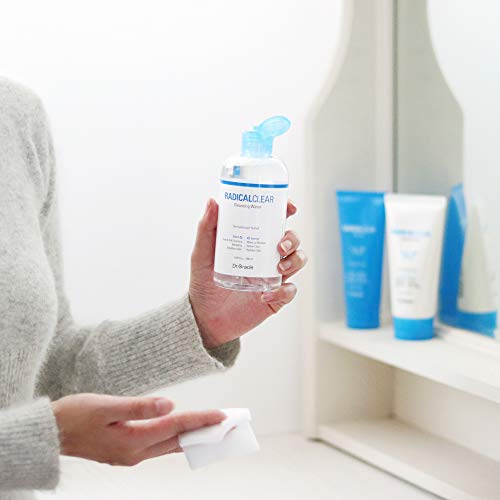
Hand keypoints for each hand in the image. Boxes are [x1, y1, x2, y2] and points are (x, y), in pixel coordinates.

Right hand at [52, 393, 224, 465]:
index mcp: (132, 440)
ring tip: (212, 428)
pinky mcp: (125, 452)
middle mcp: (135, 452)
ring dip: (191, 436)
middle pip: (178, 441)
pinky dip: (175, 438)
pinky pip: (158, 447)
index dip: (201, 420)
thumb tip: (169, 405)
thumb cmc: (73, 416)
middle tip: (227, 426)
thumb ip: (138, 407)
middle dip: (204, 432)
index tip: (223, 416)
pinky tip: (182, 432)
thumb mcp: (104, 406)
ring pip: (169, 446)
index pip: (176, 426)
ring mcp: (130, 455)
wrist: (49, 433)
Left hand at [189, 198, 306, 348]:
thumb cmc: (203, 282)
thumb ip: (206, 228)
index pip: (274, 220)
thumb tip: (212, 201)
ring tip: (278, 267)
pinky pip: (290, 291)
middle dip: (292, 238)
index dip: (285, 210)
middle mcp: (266, 256)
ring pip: (298, 261)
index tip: (290, 207)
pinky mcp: (275, 297)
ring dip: (294, 260)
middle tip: (280, 245)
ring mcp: (273, 276)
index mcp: (253, 240)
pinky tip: (265, 294)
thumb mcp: (201, 254)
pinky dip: (282, 291)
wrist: (204, 317)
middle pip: (292, 239)